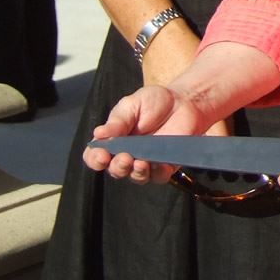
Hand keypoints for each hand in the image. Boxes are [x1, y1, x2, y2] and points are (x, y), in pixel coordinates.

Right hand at [85, 85, 214, 183]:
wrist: (184, 101)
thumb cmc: (154, 101)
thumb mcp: (132, 104)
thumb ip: (118, 120)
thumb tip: (98, 133)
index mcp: (113, 140)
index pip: (95, 156)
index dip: (95, 159)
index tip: (101, 155)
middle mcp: (127, 154)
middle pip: (116, 170)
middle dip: (118, 167)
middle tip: (125, 158)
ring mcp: (146, 162)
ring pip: (136, 177)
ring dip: (136, 173)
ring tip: (141, 163)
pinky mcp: (166, 165)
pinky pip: (159, 176)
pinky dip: (158, 174)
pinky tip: (159, 165)